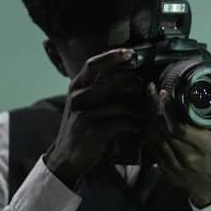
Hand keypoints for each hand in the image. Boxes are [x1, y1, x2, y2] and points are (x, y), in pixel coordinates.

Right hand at [45, 48, 146, 183]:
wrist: (66, 157)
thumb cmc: (81, 128)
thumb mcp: (84, 104)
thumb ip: (98, 89)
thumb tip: (127, 75)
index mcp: (76, 86)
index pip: (93, 64)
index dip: (112, 56)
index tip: (130, 53)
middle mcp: (77, 97)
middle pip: (111, 82)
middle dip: (133, 84)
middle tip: (145, 89)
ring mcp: (83, 113)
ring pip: (120, 104)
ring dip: (137, 109)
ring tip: (144, 113)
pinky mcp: (92, 129)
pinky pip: (121, 122)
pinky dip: (133, 124)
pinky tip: (137, 128)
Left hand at [148, 87, 210, 206]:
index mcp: (204, 145)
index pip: (179, 127)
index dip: (168, 109)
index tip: (163, 93)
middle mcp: (187, 156)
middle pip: (162, 129)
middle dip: (154, 107)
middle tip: (152, 90)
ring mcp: (173, 164)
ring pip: (153, 136)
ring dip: (150, 118)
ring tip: (151, 101)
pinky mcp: (164, 168)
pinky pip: (152, 146)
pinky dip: (150, 132)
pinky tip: (151, 120)